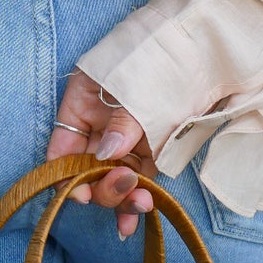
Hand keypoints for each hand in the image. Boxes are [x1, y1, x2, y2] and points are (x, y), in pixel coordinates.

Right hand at [47, 68, 157, 239]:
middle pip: (88, 170)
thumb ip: (121, 120)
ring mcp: (125, 138)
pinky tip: (135, 218)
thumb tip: (107, 154)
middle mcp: (99, 124)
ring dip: (122, 198)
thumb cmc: (157, 53)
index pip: (62, 149)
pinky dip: (136, 197)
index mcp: (82, 103)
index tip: (81, 193)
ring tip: (139, 206)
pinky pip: (138, 179)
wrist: (200, 44)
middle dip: (102, 185)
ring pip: (113, 178)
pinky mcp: (150, 149)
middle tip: (125, 184)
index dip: (66, 175)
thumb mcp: (133, 83)